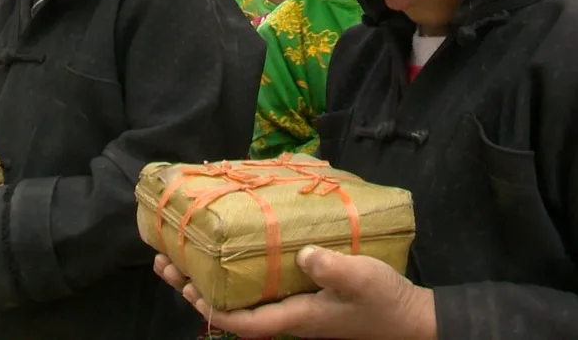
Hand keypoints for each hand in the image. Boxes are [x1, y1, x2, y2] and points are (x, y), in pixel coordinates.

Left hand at [154, 246, 436, 339]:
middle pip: (231, 309)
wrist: (411, 320)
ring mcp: (297, 307)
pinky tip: (234, 255)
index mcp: (295, 318)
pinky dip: (238, 272)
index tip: (186, 289)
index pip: (242, 323)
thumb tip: (301, 255)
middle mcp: (289, 316)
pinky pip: (261, 288)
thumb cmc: (384, 302)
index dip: (211, 309)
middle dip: (194, 288)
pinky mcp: (306, 297)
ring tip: (182, 257)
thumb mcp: (360, 279)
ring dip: (209, 279)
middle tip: (165, 263)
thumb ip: (331, 268)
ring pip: (242, 297)